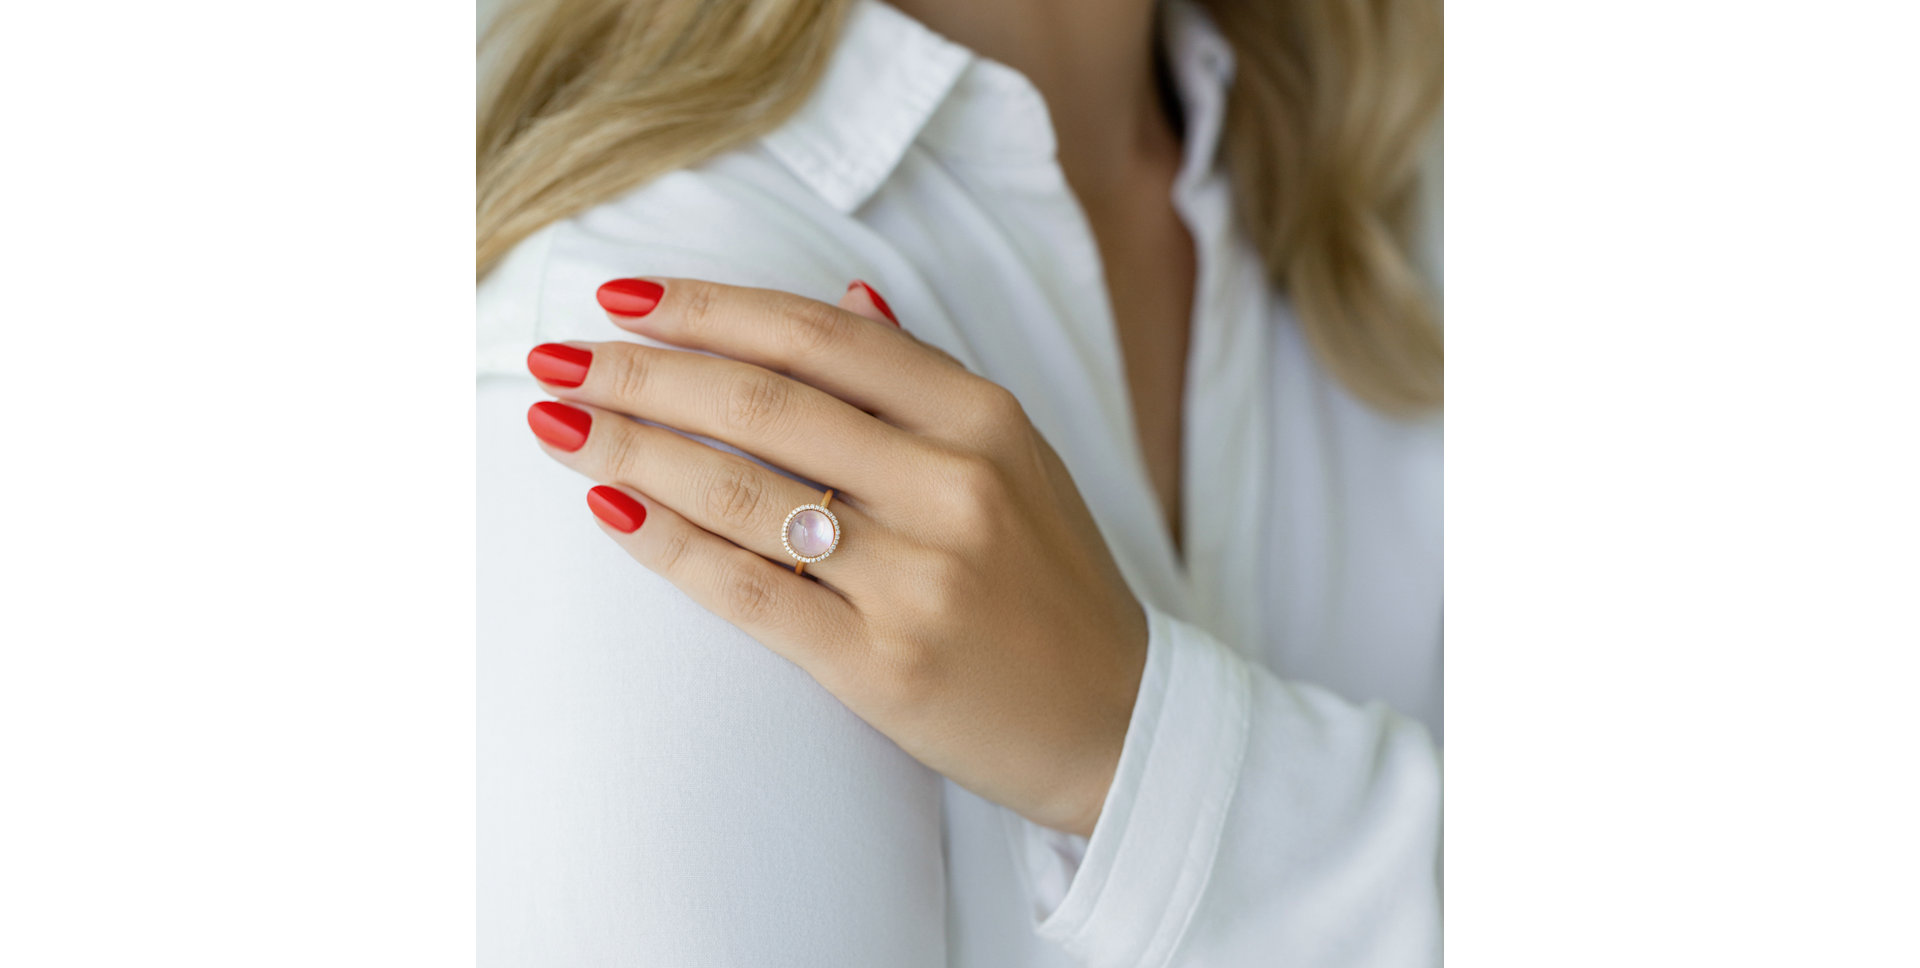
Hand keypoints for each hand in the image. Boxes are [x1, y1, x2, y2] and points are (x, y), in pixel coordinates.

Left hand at [523, 277, 1146, 835]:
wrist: (1118, 722)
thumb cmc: (1052, 583)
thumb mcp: (1017, 457)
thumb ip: (924, 378)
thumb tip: (845, 288)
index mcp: (983, 418)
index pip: (817, 336)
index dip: (708, 308)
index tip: (622, 296)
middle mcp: (952, 484)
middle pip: (762, 401)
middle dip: (639, 372)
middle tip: (554, 358)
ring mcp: (919, 576)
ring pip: (741, 488)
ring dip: (629, 449)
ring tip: (554, 425)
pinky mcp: (884, 664)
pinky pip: (751, 590)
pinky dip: (668, 546)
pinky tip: (607, 510)